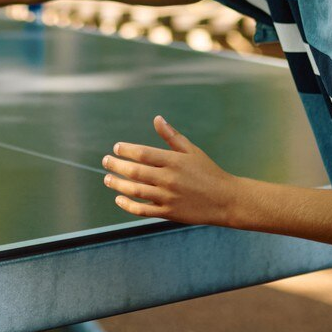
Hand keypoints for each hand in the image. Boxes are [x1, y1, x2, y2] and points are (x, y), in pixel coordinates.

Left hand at [102, 115, 242, 226]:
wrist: (226, 200)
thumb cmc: (208, 172)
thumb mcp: (192, 151)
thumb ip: (172, 136)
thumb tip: (157, 118)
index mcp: (174, 161)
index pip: (143, 154)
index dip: (126, 150)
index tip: (117, 148)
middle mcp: (169, 179)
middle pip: (135, 171)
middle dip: (116, 166)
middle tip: (106, 161)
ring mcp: (168, 197)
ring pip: (136, 191)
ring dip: (118, 184)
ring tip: (107, 179)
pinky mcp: (168, 212)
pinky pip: (143, 210)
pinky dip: (128, 205)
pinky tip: (119, 199)